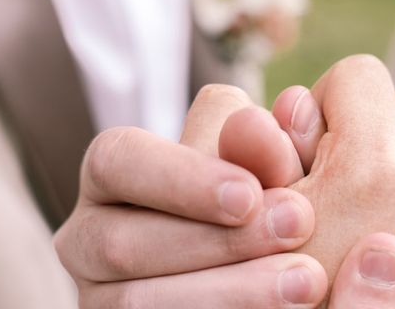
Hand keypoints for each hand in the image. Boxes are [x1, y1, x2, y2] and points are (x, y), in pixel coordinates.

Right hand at [55, 83, 394, 307]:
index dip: (181, 178)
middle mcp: (89, 236)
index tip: (250, 194)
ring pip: (135, 303)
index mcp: (113, 175)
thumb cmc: (252, 202)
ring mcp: (100, 295)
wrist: (249, 267)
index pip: (118, 160)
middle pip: (122, 241)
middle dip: (216, 241)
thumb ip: (271, 144)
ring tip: (305, 282)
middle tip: (298, 227)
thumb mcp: (263, 170)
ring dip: (229, 291)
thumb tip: (293, 104)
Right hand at [220, 55, 394, 307]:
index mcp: (371, 180)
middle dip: (379, 123)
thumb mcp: (242, 218)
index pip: (361, 76)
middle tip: (342, 163)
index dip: (327, 97)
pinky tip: (379, 241)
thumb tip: (290, 104)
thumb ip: (254, 147)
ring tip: (359, 206)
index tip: (311, 135)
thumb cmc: (265, 291)